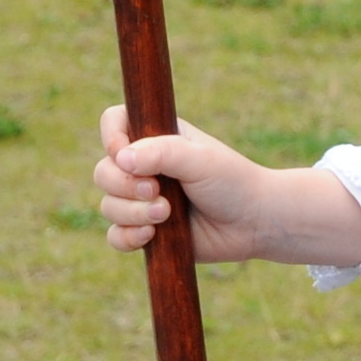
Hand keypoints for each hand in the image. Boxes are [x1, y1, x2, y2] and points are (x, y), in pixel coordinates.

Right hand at [91, 106, 360, 267]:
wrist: (256, 223)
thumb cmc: (233, 182)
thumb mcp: (200, 159)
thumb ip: (161, 152)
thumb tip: (121, 158)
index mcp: (156, 137)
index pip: (115, 122)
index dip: (111, 136)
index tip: (123, 153)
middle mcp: (145, 167)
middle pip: (104, 171)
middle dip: (123, 185)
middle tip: (157, 191)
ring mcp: (143, 201)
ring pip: (108, 205)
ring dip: (131, 213)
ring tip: (164, 216)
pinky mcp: (147, 232)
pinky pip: (116, 236)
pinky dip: (127, 237)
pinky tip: (151, 236)